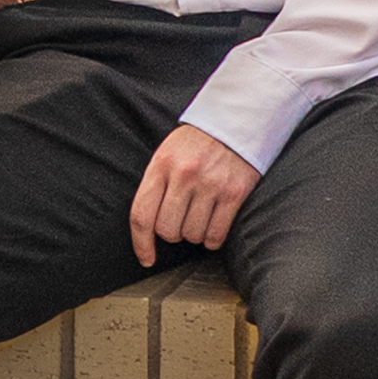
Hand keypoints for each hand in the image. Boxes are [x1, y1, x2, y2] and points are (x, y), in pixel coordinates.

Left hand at [127, 123, 261, 265]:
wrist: (236, 121)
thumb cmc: (198, 141)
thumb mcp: (167, 153)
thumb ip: (157, 184)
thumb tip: (148, 226)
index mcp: (162, 164)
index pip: (142, 214)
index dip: (141, 243)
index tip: (146, 258)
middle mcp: (184, 175)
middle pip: (167, 230)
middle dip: (173, 233)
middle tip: (181, 220)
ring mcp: (210, 184)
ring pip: (193, 235)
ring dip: (195, 234)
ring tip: (200, 215)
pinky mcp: (234, 193)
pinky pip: (216, 235)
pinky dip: (213, 238)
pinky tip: (214, 224)